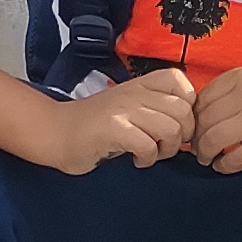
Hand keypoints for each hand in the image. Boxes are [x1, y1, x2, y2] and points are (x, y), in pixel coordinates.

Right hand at [43, 70, 195, 173]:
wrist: (53, 133)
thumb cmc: (92, 127)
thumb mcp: (126, 108)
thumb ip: (153, 109)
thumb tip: (188, 127)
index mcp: (138, 84)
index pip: (180, 81)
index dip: (188, 105)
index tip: (175, 125)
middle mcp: (133, 92)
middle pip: (183, 110)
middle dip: (183, 135)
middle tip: (166, 146)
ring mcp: (122, 109)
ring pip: (171, 127)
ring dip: (168, 149)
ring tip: (152, 154)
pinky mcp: (112, 128)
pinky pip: (148, 144)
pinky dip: (148, 158)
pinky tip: (137, 161)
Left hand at [191, 65, 241, 172]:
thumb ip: (234, 95)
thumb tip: (198, 117)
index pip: (201, 98)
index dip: (194, 118)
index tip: (195, 130)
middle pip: (203, 120)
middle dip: (196, 138)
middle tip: (198, 150)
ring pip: (212, 139)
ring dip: (205, 153)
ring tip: (209, 159)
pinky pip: (232, 159)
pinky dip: (224, 166)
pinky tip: (225, 166)